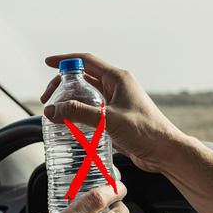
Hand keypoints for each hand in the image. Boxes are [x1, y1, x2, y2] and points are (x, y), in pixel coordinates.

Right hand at [42, 53, 185, 172]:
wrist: (165, 152)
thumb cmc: (146, 132)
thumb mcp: (108, 120)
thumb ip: (78, 113)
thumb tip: (52, 109)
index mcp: (118, 78)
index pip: (86, 61)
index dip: (65, 61)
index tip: (48, 63)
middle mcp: (117, 87)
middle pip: (83, 78)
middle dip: (63, 85)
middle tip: (48, 99)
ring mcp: (116, 102)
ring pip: (86, 96)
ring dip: (70, 101)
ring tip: (55, 112)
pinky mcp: (115, 118)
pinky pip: (92, 111)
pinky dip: (78, 114)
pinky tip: (69, 124)